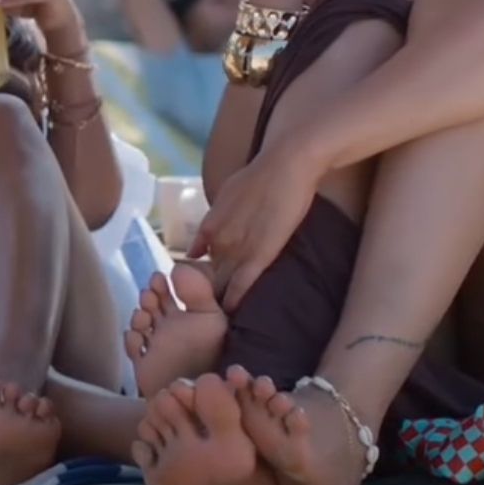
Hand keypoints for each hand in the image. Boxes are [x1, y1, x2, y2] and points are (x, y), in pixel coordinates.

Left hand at [190, 141, 323, 312]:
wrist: (287, 164)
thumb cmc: (261, 175)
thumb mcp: (226, 195)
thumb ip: (214, 221)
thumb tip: (198, 247)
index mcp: (211, 225)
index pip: (197, 261)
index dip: (197, 278)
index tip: (199, 290)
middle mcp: (219, 238)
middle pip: (207, 275)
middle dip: (206, 293)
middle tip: (205, 312)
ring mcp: (239, 247)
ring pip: (222, 283)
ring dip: (219, 301)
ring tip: (217, 320)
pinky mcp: (261, 253)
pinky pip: (242, 283)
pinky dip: (235, 299)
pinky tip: (232, 312)